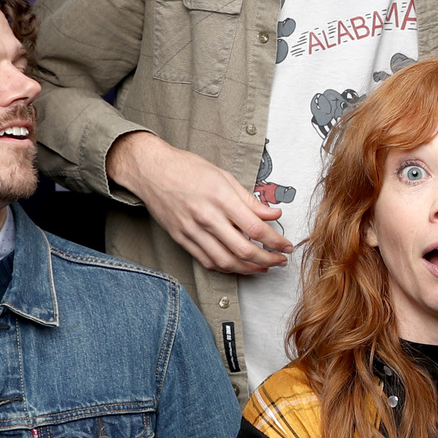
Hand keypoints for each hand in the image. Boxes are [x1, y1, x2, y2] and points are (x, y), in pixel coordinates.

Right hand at [107, 131, 291, 273]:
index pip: (256, 228)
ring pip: (226, 261)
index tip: (286, 245)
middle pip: (244, 250)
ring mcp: (192, 231)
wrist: (151, 171)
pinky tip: (238, 265)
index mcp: (220, 198)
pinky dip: (226, 268)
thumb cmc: (186, 168)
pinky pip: (207, 261)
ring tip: (263, 267)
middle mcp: (207, 217)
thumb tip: (273, 214)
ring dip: (249, 269)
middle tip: (280, 260)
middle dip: (267, 259)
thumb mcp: (224, 176)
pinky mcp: (182, 239)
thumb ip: (249, 200)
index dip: (275, 241)